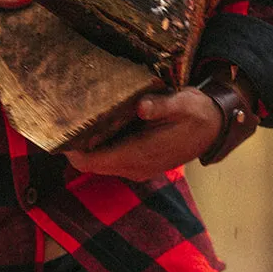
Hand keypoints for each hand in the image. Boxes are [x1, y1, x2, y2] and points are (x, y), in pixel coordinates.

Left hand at [64, 87, 223, 180]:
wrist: (214, 128)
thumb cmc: (196, 113)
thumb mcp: (182, 103)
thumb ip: (161, 106)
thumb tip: (142, 107)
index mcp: (141, 155)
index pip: (95, 161)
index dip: (74, 151)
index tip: (59, 133)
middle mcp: (135, 167)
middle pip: (92, 164)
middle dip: (75, 146)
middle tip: (62, 120)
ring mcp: (137, 168)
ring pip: (100, 162)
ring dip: (86, 146)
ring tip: (74, 119)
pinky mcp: (139, 163)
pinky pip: (110, 159)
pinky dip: (99, 146)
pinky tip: (95, 124)